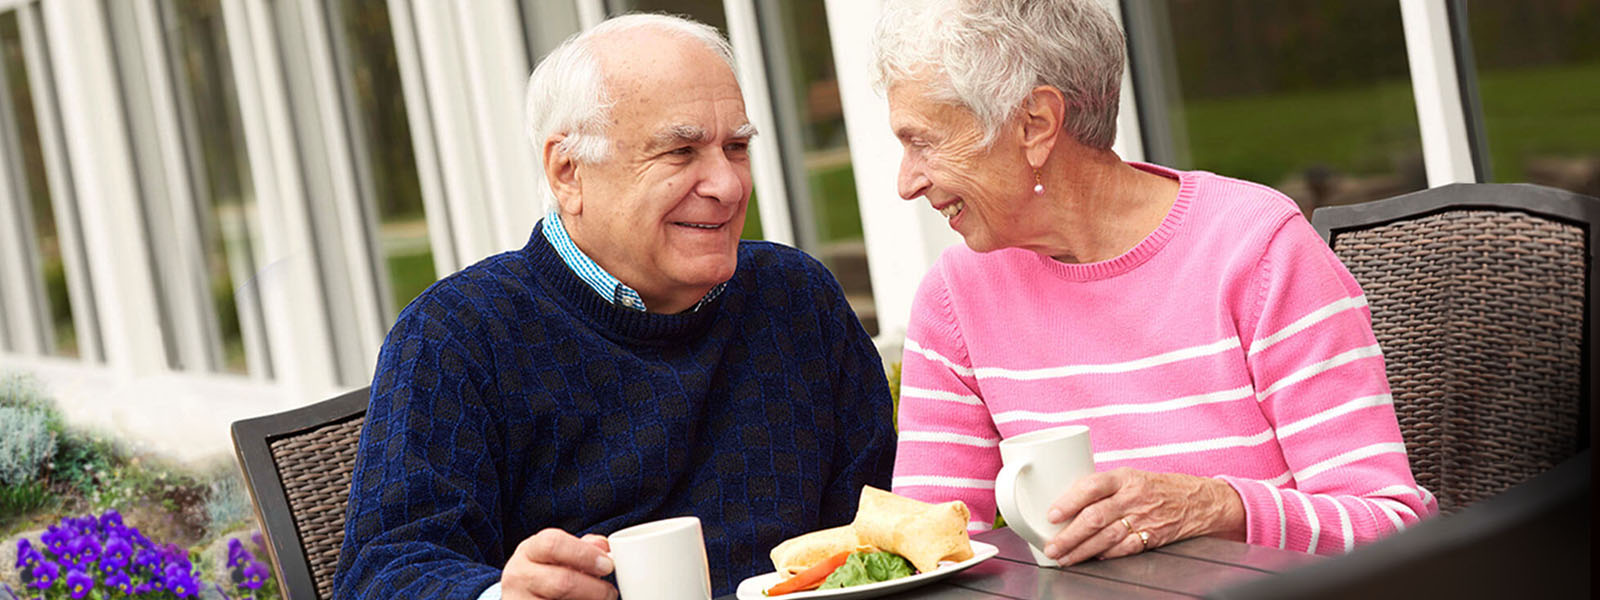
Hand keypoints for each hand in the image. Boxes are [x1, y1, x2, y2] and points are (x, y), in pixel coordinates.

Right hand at [502, 529, 617, 599]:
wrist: (519, 595)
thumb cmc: (543, 572)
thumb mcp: (556, 555)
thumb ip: (582, 547)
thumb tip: (604, 546)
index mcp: (529, 551)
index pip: (553, 544)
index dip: (585, 554)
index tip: (608, 565)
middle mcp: (519, 575)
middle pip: (561, 582)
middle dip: (594, 589)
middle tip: (610, 592)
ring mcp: (519, 599)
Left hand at [1039, 467, 1244, 565]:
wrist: (1198, 500)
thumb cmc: (1156, 487)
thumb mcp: (1129, 477)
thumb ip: (1101, 488)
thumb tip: (1064, 501)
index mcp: (1124, 478)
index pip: (1092, 486)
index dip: (1069, 501)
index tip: (1051, 515)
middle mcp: (1133, 497)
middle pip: (1095, 518)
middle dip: (1069, 535)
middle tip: (1051, 546)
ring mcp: (1144, 519)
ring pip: (1106, 538)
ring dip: (1081, 551)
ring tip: (1064, 558)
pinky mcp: (1152, 537)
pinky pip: (1125, 549)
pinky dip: (1107, 555)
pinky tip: (1092, 559)